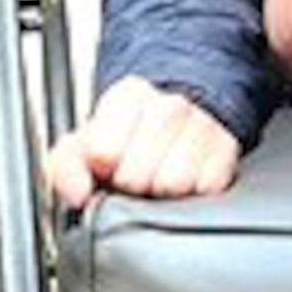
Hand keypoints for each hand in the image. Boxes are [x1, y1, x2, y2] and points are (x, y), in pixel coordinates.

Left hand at [45, 74, 240, 209]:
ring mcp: (202, 126)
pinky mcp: (227, 152)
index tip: (107, 165)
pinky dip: (191, 195)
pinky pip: (205, 191)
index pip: (104, 151)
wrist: (180, 119)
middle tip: (132, 176)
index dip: (102, 168)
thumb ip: (65, 168)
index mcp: (127, 96)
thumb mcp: (83, 144)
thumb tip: (76, 193)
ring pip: (173, 184)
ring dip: (161, 192)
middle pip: (137, 175)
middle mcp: (168, 105)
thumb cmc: (127, 137)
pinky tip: (183, 181)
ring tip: (157, 179)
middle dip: (130, 184)